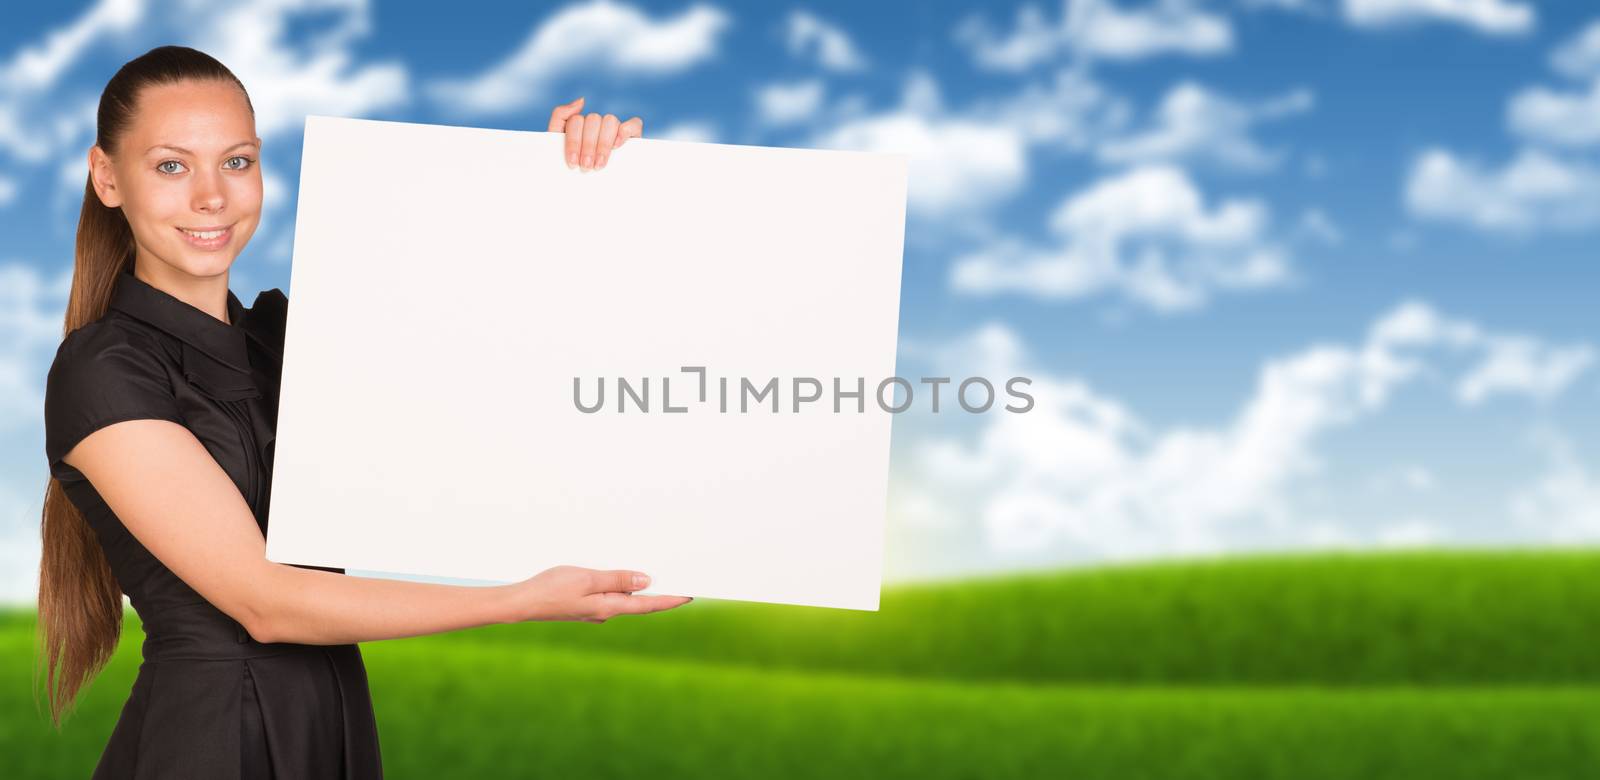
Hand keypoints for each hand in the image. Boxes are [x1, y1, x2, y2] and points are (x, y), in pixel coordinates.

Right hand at [509, 565, 691, 622]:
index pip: (649, 605)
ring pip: (624, 599)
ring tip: (658, 575)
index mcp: (609, 607)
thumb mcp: (588, 578)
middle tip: (680, 581)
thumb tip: (646, 582)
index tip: (690, 594)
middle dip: (660, 592)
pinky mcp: (585, 606)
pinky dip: (621, 587)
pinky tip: (623, 578)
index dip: (671, 599)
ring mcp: (595, 610)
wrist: (521, 603)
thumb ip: (617, 579)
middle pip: (640, 603)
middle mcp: (605, 612)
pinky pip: (610, 596)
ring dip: (641, 589)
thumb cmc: (551, 589)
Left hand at [548, 96, 642, 171]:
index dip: (574, 141)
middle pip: (593, 120)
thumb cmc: (570, 169)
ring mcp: (615, 129)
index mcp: (579, 125)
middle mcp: (597, 124)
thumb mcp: (557, 145)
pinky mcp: (632, 136)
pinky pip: (634, 124)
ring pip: (610, 121)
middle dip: (588, 146)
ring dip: (603, 143)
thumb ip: (560, 117)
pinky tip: (617, 146)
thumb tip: (582, 100)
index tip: (573, 163)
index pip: (576, 120)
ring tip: (599, 164)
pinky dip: (625, 131)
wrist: (584, 194)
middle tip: (586, 167)